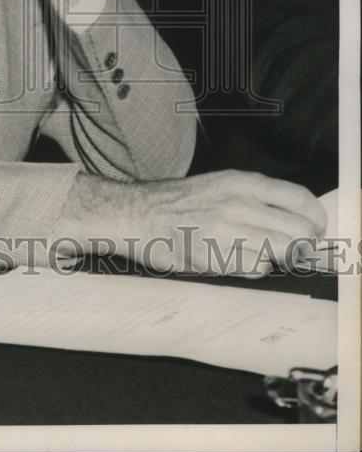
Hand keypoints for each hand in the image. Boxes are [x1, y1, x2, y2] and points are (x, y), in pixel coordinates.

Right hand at [54, 170, 326, 277]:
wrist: (137, 215)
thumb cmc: (178, 202)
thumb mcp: (219, 185)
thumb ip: (254, 198)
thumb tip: (294, 218)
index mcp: (241, 182)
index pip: (299, 198)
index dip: (314, 218)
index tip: (314, 228)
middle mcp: (239, 203)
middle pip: (297, 230)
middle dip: (302, 245)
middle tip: (294, 251)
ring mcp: (228, 231)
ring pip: (280, 251)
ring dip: (277, 257)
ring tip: (261, 254)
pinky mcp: (217, 256)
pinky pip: (255, 268)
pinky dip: (253, 268)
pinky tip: (235, 260)